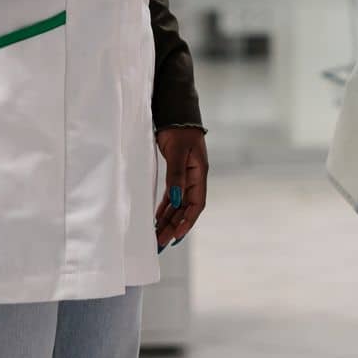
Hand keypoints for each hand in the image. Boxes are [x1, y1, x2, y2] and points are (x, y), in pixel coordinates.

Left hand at [155, 127, 208, 248]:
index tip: (175, 237)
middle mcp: (194, 178)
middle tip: (160, 243)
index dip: (187, 222)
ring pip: (177, 205)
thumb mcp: (177, 153)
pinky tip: (157, 219)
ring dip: (168, 220)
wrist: (175, 113)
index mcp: (200, 174)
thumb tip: (175, 200)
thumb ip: (176, 176)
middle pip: (185, 208)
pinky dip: (164, 209)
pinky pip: (171, 197)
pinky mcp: (176, 174)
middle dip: (174, 227)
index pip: (196, 205)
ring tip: (157, 237)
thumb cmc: (179, 130)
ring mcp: (185, 177)